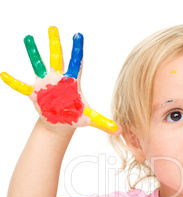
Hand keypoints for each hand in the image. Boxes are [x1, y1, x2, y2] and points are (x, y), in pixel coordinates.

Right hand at [1, 26, 120, 134]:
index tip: (78, 34)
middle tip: (53, 27)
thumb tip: (120, 131)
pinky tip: (4, 74)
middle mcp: (58, 79)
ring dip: (33, 52)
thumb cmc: (75, 116)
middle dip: (55, 44)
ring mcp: (45, 84)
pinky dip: (13, 82)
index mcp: (72, 82)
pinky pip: (21, 86)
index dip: (77, 50)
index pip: (76, 63)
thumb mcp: (89, 119)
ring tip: (28, 38)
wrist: (60, 123)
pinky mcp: (34, 93)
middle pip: (56, 58)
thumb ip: (104, 122)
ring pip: (38, 65)